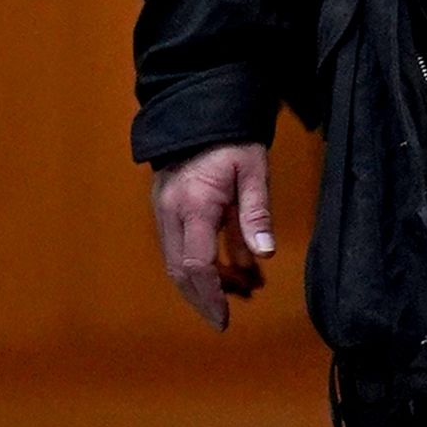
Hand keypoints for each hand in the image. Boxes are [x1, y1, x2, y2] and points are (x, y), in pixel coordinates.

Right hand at [154, 142, 275, 330]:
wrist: (199, 107)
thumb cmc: (230, 137)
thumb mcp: (252, 170)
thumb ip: (256, 213)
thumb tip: (264, 256)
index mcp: (194, 205)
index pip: (197, 265)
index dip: (210, 296)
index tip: (223, 318)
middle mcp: (170, 212)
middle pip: (179, 270)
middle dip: (201, 298)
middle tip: (223, 319)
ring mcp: (163, 209)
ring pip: (175, 261)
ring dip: (201, 283)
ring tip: (235, 293)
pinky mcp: (165, 206)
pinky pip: (177, 245)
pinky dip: (198, 263)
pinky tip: (228, 269)